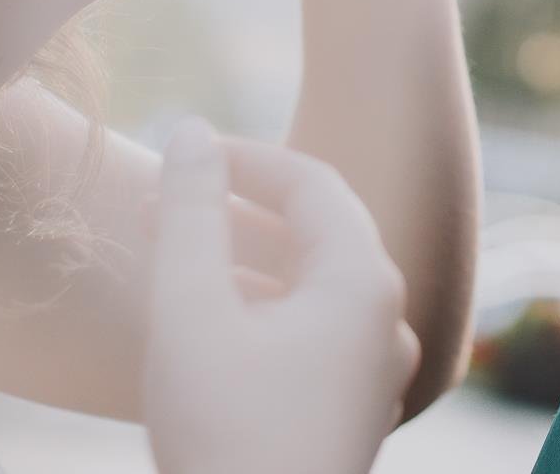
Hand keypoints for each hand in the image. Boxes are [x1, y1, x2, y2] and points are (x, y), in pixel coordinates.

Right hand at [143, 119, 420, 473]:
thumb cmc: (224, 429)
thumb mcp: (191, 307)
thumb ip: (189, 210)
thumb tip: (189, 130)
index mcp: (364, 281)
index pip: (311, 182)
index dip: (242, 156)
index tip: (178, 151)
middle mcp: (388, 318)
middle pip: (321, 231)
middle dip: (244, 206)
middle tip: (171, 196)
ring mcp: (379, 370)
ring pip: (318, 285)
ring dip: (252, 260)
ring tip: (180, 253)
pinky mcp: (354, 411)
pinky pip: (317, 333)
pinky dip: (267, 309)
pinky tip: (213, 325)